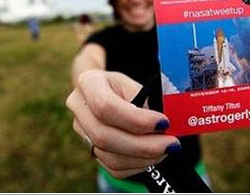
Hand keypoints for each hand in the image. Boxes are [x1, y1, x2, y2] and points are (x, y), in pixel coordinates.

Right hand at [66, 70, 180, 178]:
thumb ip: (147, 101)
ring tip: (165, 149)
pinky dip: (137, 165)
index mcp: (89, 83)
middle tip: (171, 144)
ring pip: (108, 156)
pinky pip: (113, 167)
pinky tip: (153, 156)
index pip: (106, 107)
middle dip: (143, 145)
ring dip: (142, 158)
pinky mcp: (90, 149)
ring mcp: (81, 131)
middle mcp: (78, 108)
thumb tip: (165, 127)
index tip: (164, 122)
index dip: (136, 119)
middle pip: (104, 136)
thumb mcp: (136, 83)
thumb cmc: (126, 86)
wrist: (107, 90)